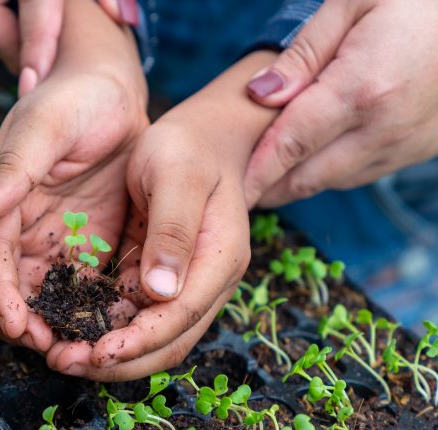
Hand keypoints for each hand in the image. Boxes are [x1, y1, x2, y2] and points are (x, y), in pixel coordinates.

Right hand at [0, 0, 147, 352]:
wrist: (110, 90)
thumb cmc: (74, 99)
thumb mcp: (45, 126)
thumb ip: (14, 169)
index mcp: (2, 205)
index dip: (0, 295)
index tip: (16, 325)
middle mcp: (19, 231)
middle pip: (4, 291)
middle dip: (19, 323)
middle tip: (49, 347)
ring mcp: (50, 243)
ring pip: (39, 301)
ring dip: (51, 328)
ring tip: (77, 351)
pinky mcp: (81, 249)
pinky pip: (77, 292)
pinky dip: (84, 315)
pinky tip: (106, 332)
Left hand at [45, 52, 277, 380]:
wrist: (202, 138)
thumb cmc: (189, 148)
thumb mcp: (177, 177)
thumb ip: (172, 232)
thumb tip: (161, 292)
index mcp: (218, 259)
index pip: (179, 317)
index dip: (137, 342)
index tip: (96, 352)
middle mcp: (206, 283)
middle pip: (166, 344)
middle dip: (116, 362)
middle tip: (64, 362)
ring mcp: (183, 286)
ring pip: (148, 340)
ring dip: (106, 355)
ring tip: (59, 356)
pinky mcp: (157, 282)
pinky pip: (131, 319)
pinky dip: (101, 332)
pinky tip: (66, 332)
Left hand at [244, 0, 437, 206]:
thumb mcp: (352, 3)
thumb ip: (302, 54)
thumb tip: (259, 95)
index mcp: (361, 89)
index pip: (289, 146)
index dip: (255, 174)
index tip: (229, 193)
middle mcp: (386, 125)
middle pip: (308, 177)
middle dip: (268, 188)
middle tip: (235, 191)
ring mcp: (409, 142)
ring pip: (335, 181)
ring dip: (298, 182)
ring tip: (265, 177)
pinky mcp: (424, 147)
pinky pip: (365, 172)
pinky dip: (333, 171)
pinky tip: (313, 158)